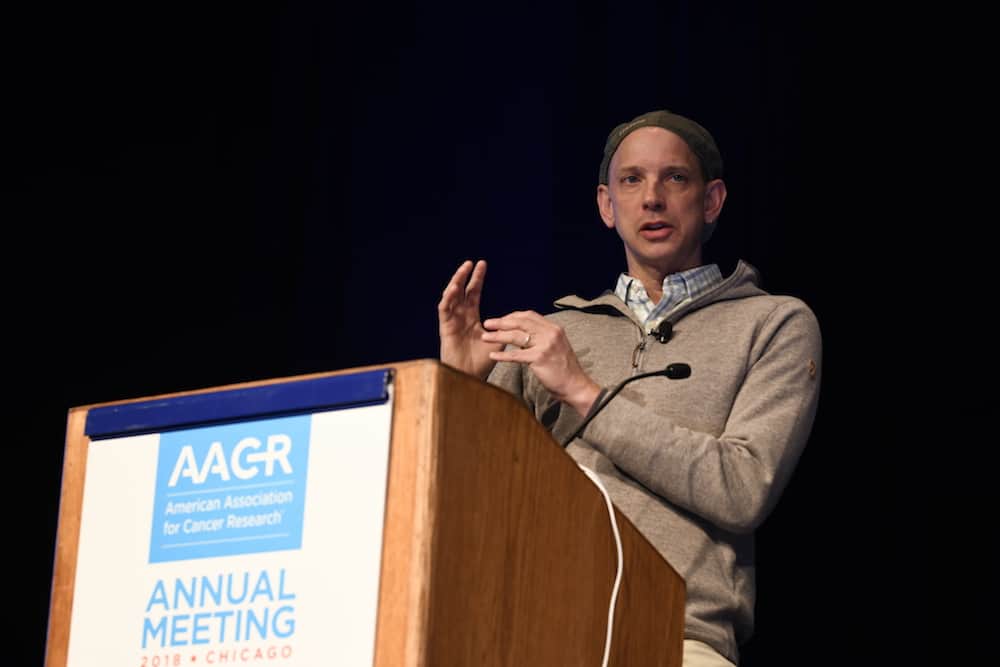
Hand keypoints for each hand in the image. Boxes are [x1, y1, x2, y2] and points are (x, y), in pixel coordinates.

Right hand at [438, 260, 501, 379]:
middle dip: (466, 276)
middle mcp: (460, 317)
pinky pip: (444, 310)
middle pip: (461, 291)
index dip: (477, 279)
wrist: (470, 378)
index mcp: (472, 318)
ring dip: (455, 283)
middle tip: (471, 262)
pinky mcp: (445, 329)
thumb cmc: (482, 362)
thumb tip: (520, 320)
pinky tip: (453, 289)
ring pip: (450, 297)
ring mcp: (452, 322)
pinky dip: (448, 298)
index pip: (474, 293)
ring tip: (462, 271)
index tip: (482, 265)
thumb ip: (506, 329)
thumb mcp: (498, 341)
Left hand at [482, 311, 600, 416]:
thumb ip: (541, 338)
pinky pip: (516, 355)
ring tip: (485, 337)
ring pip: (516, 336)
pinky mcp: (540, 358)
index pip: (529, 316)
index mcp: (554, 328)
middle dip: (501, 322)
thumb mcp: (555, 346)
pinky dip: (503, 355)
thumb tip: (521, 334)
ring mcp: (545, 345)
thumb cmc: (563, 369)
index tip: (500, 320)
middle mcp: (550, 333)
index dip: (512, 316)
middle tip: (487, 324)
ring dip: (498, 336)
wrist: (575, 385)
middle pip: (521, 322)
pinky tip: (493, 355)